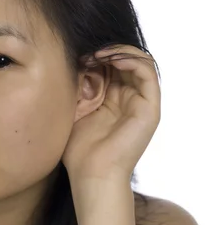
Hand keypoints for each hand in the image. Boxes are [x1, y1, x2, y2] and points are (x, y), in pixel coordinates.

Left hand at [62, 44, 160, 191]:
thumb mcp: (74, 108)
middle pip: (126, 61)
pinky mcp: (150, 108)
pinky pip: (147, 72)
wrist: (91, 173)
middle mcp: (129, 99)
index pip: (112, 65)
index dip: (97, 55)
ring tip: (99, 54)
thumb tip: (78, 57)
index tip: (77, 55)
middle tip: (87, 52)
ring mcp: (141, 103)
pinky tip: (110, 59)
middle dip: (106, 51)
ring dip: (119, 51)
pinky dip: (130, 59)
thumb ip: (79, 84)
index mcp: (113, 99)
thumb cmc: (78, 149)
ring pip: (140, 61)